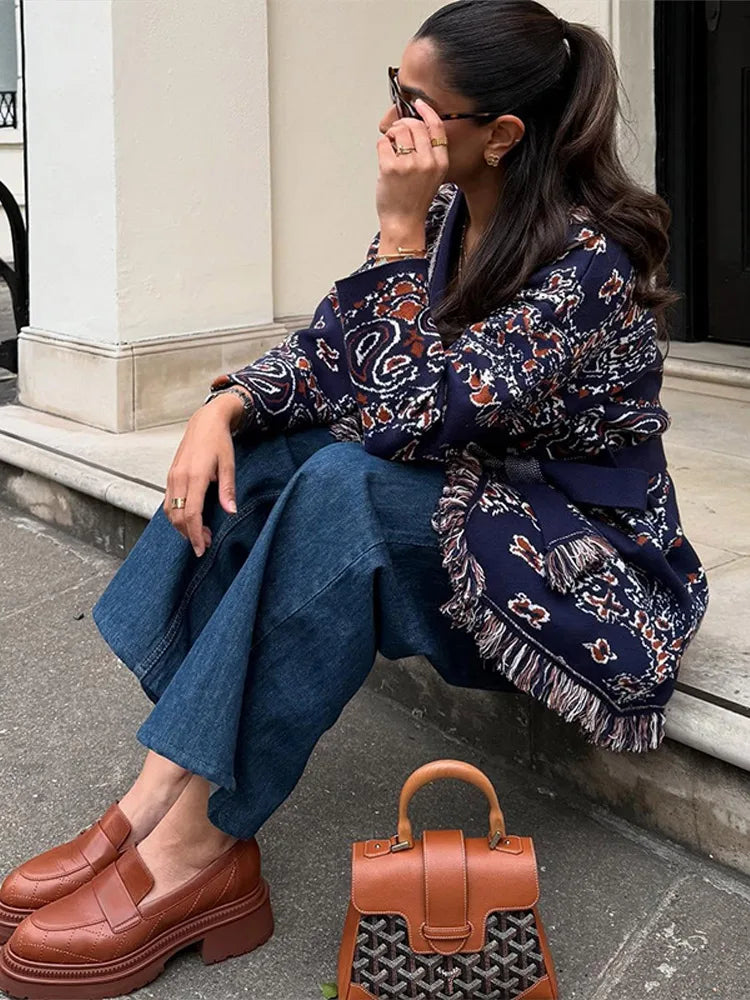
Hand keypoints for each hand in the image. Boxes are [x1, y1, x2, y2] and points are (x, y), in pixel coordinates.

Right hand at [163, 393, 243, 556]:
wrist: (205, 421)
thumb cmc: (218, 441)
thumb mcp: (229, 464)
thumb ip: (228, 490)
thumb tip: (231, 511)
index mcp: (195, 476)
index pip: (191, 513)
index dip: (195, 534)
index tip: (201, 547)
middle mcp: (179, 477)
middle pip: (178, 516)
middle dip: (189, 535)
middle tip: (203, 544)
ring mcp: (172, 477)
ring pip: (170, 511)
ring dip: (181, 527)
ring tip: (198, 533)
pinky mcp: (170, 476)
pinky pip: (168, 502)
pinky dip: (176, 515)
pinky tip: (188, 519)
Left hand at [376, 98, 448, 238]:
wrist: (404, 222)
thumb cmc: (415, 200)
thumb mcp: (433, 176)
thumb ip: (429, 153)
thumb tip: (414, 127)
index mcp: (440, 162)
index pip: (437, 127)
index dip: (427, 111)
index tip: (419, 104)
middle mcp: (427, 161)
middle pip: (415, 125)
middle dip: (403, 124)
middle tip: (397, 133)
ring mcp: (409, 164)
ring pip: (399, 131)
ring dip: (392, 134)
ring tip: (391, 147)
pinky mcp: (391, 168)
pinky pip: (383, 142)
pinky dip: (382, 146)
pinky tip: (385, 157)